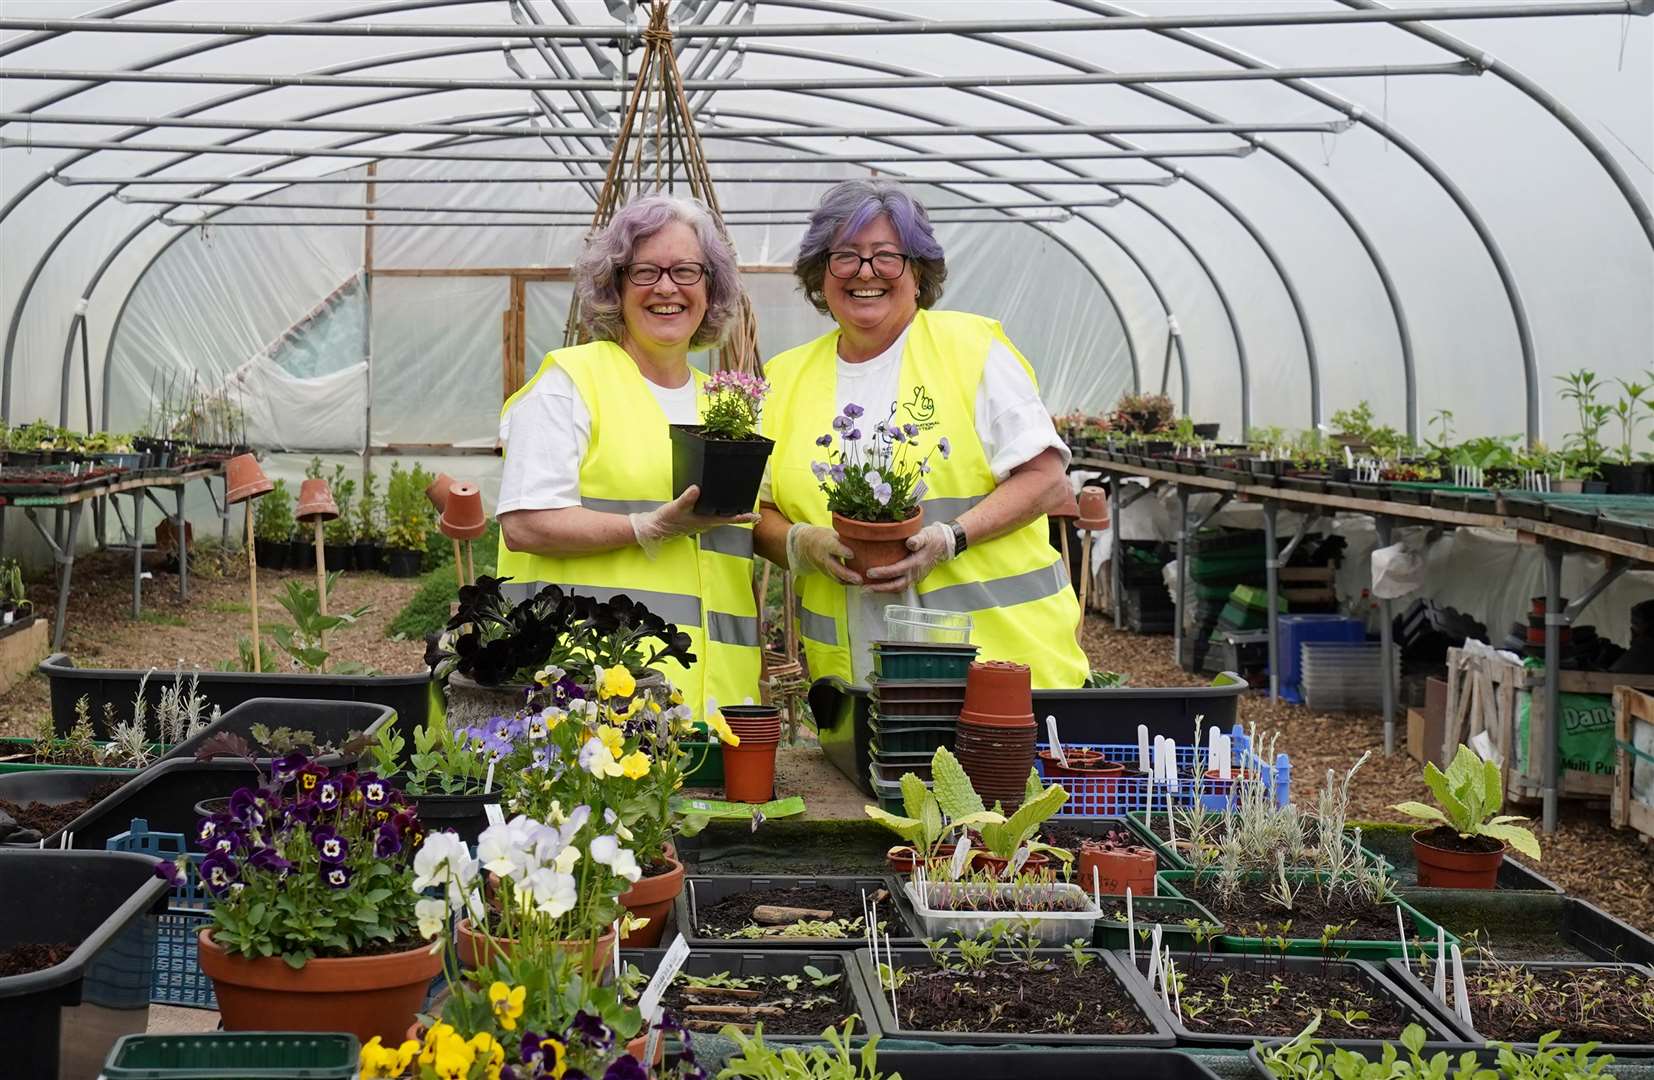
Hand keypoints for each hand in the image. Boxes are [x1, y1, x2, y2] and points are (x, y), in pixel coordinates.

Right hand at [629, 486, 759, 557]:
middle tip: (754, 508)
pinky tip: (719, 504)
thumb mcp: (675, 507)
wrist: (654, 528)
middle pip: (727, 518)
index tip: (756, 516)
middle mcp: (706, 523)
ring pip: (720, 517)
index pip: (728, 519)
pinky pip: (712, 515)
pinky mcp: (695, 520)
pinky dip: (719, 509)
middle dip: (740, 513)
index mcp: (705, 521)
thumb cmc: (665, 520)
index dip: (743, 517)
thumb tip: (696, 489)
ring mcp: (701, 522)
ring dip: (730, 511)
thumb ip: (686, 499)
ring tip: (741, 503)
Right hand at [786, 523, 861, 585]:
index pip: (833, 547)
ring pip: (836, 577)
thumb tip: (866, 534)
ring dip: (849, 581)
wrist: (806, 546)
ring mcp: (825, 567)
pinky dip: (848, 582)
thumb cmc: (825, 536)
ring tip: (862, 583)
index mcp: (826, 543)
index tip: (852, 554)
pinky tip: (858, 582)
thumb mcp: (832, 532)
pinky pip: (837, 580)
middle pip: (835, 567)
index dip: (842, 551)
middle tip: (860, 579)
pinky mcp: (827, 574)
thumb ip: (846, 536)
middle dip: (847, 574)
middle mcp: (824, 557)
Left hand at [864, 522, 953, 592]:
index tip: (870, 572)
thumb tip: (910, 543)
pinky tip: (879, 586)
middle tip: (865, 588)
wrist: (944, 544)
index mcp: (917, 562)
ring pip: (898, 588)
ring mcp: (915, 577)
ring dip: (883, 590)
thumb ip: (918, 539)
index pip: (897, 570)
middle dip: (880, 588)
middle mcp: (916, 573)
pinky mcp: (914, 578)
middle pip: (896, 585)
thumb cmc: (932, 538)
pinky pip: (901, 586)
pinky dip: (889, 588)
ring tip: (869, 589)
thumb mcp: (926, 535)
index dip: (883, 573)